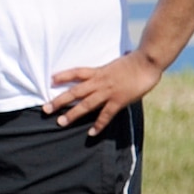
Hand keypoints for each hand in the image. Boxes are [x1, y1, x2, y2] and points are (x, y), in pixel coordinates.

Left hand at [46, 52, 161, 134]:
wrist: (148, 61)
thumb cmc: (136, 60)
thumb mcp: (117, 63)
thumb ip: (109, 69)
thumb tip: (109, 64)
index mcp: (99, 71)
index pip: (76, 72)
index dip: (63, 76)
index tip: (50, 79)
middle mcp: (100, 81)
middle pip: (75, 91)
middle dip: (59, 101)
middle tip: (45, 109)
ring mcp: (108, 92)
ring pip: (86, 104)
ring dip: (72, 114)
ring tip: (60, 122)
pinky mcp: (119, 100)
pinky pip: (106, 114)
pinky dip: (99, 124)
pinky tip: (91, 133)